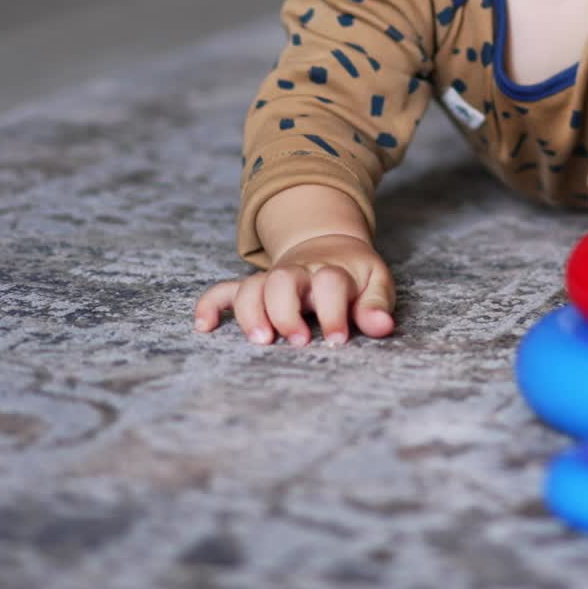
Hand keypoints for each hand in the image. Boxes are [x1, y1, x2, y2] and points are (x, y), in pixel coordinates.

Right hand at [193, 233, 395, 346]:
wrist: (330, 246)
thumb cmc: (356, 274)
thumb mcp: (376, 283)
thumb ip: (377, 305)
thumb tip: (383, 327)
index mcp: (333, 271)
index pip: (330, 283)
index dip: (333, 312)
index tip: (337, 341)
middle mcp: (299, 273)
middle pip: (283, 280)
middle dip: (286, 312)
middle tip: (299, 342)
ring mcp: (274, 280)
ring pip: (251, 287)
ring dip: (251, 313)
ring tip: (261, 341)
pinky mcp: (255, 288)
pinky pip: (224, 290)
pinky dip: (210, 305)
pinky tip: (204, 327)